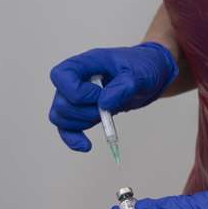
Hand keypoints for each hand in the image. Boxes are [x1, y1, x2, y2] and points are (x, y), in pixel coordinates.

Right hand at [49, 43, 177, 150]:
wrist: (147, 76)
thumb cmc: (141, 67)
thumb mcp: (139, 73)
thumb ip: (123, 86)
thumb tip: (104, 104)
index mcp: (85, 63)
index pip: (60, 76)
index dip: (77, 91)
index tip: (99, 94)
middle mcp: (75, 79)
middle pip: (61, 103)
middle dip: (85, 112)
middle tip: (108, 108)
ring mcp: (75, 96)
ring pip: (60, 117)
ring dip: (82, 124)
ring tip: (106, 116)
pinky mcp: (81, 111)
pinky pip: (66, 129)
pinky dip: (73, 139)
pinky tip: (86, 146)